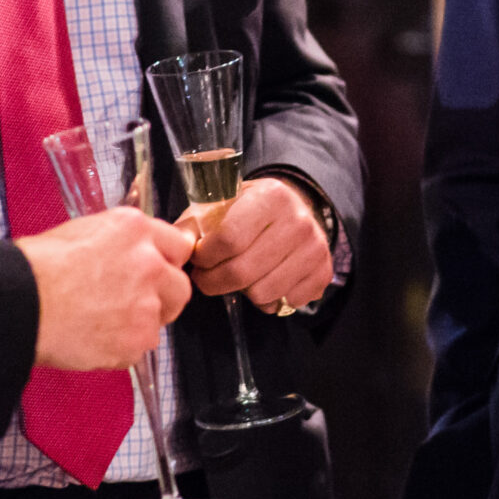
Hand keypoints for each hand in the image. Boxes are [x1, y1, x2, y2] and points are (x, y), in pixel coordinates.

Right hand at [17, 207, 193, 370]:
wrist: (19, 303)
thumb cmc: (36, 269)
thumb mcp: (82, 233)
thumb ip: (120, 245)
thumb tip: (131, 256)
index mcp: (135, 229)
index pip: (178, 245)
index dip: (165, 263)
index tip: (159, 273)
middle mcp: (149, 263)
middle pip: (179, 287)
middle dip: (162, 298)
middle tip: (133, 305)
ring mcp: (147, 303)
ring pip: (159, 320)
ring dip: (138, 325)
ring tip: (101, 324)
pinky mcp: (137, 338)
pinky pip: (138, 348)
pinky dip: (119, 349)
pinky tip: (91, 339)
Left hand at [178, 177, 334, 311]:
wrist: (296, 209)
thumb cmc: (247, 211)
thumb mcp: (219, 205)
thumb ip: (193, 225)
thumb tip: (175, 249)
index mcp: (270, 196)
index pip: (229, 238)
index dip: (205, 257)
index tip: (199, 258)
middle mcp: (298, 221)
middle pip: (243, 271)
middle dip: (215, 281)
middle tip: (207, 277)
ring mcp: (314, 248)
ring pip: (262, 293)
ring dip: (242, 292)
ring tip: (238, 277)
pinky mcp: (323, 272)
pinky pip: (285, 302)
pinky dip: (269, 300)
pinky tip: (265, 280)